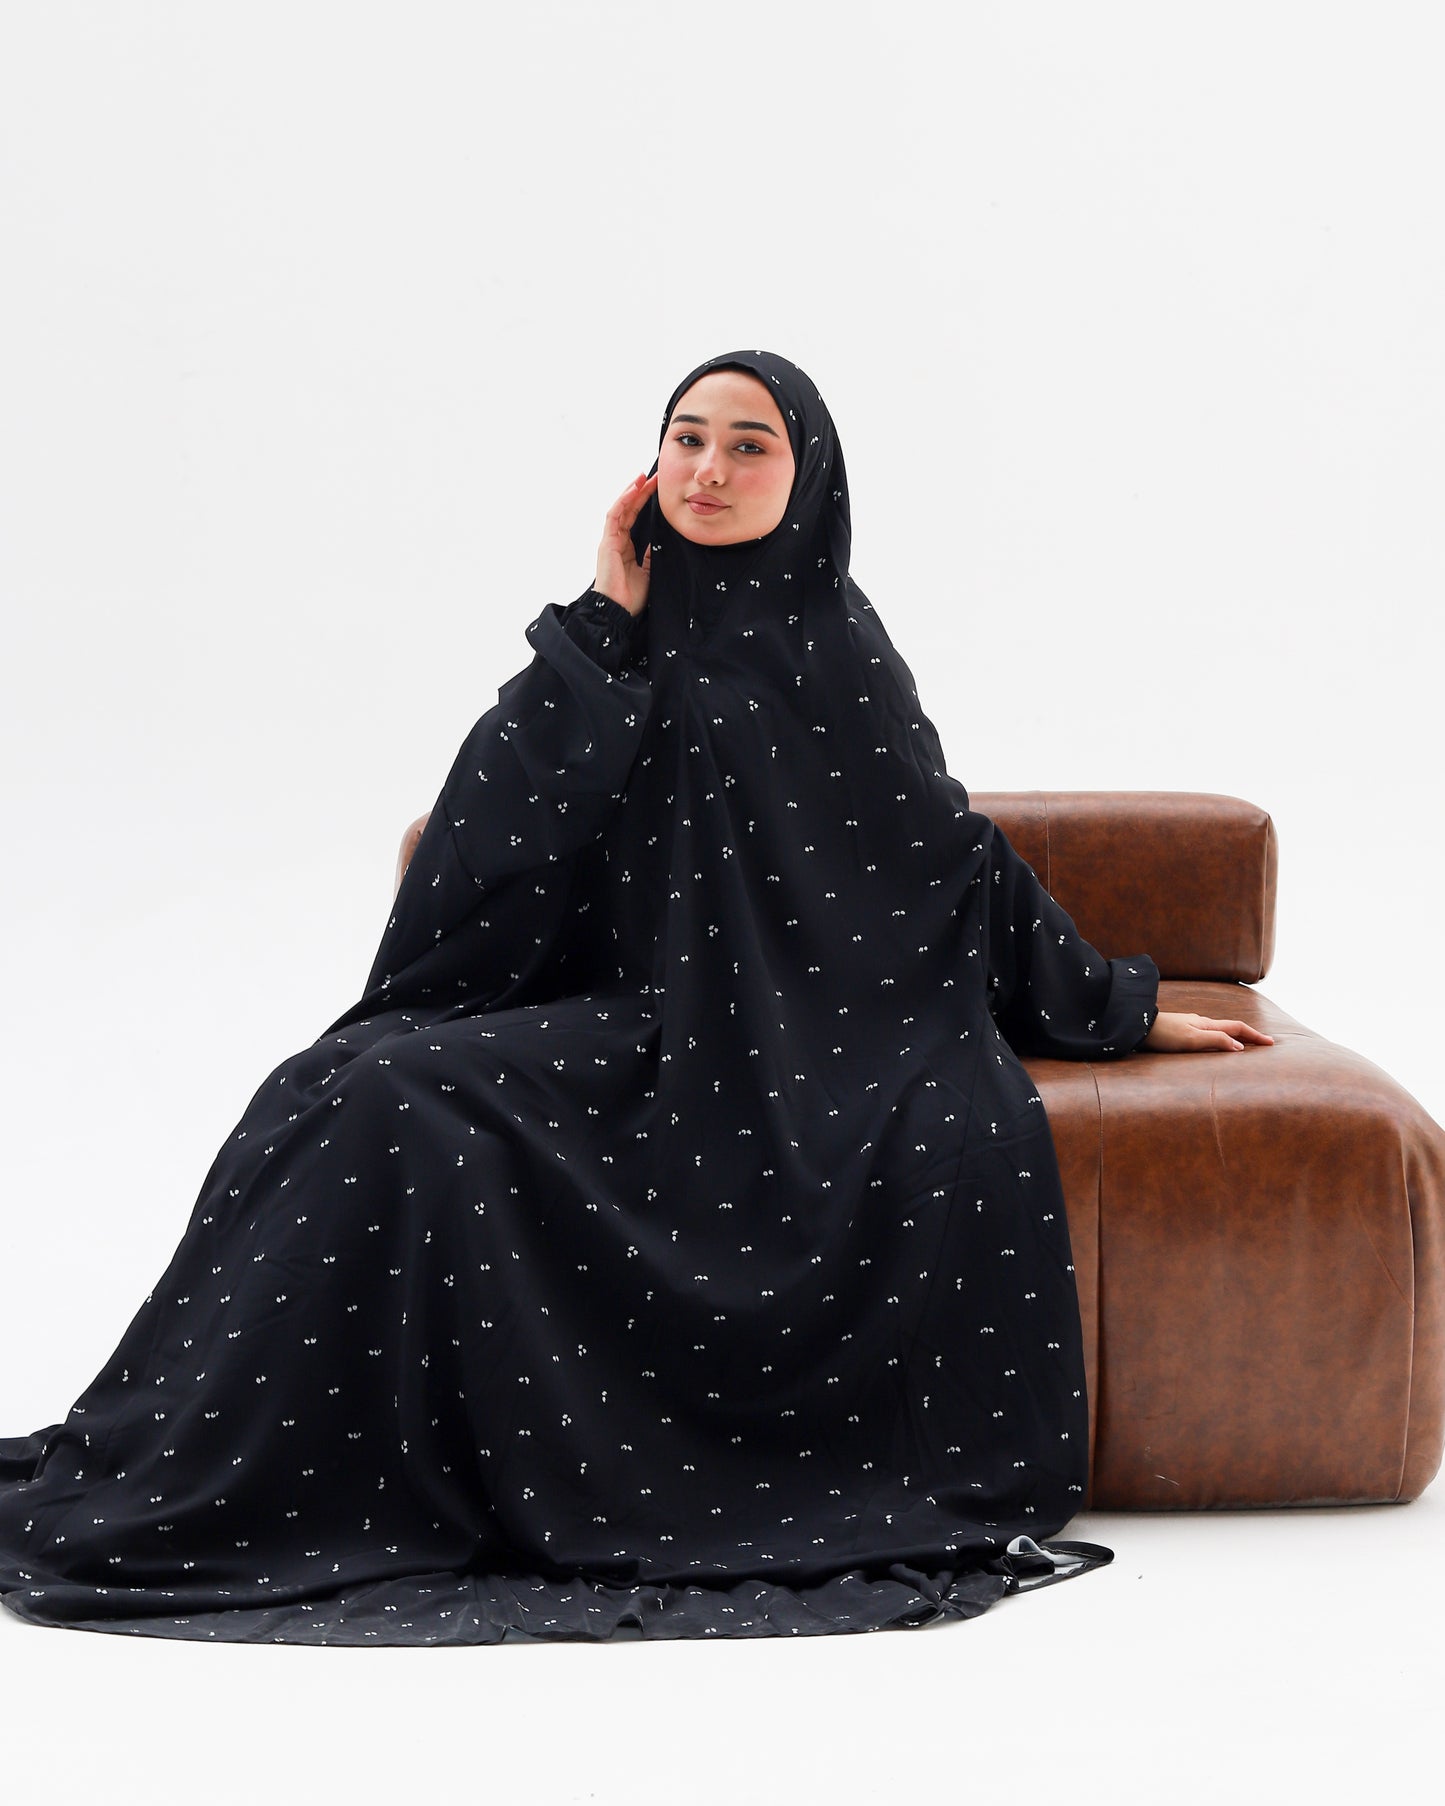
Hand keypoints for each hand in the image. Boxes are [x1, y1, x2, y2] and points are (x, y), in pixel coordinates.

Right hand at [595, 472, 657, 617]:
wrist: (618, 611)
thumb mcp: (648, 571)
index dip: (644, 501)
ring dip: (631, 491)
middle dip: (640, 491)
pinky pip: (613, 516)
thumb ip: (650, 555)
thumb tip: (659, 541)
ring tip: (643, 477)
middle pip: (627, 509)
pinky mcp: (607, 542)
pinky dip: (623, 501)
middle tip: (654, 477)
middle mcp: (615, 540)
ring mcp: (610, 540)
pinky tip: (633, 490)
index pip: (634, 517)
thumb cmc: (631, 596)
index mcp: (625, 546)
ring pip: (620, 508)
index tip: (657, 489)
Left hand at [1142, 1011, 1274, 1053]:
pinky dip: (1219, 1041)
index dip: (1254, 1036)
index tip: (1271, 1043)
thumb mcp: (1191, 1040)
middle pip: (1230, 1028)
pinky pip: (1207, 1036)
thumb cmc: (1162, 1035)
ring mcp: (1190, 1027)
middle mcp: (1200, 1023)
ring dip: (1234, 1038)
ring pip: (1218, 1032)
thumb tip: (1239, 1047)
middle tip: (1263, 1044)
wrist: (1136, 1027)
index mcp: (1206, 1025)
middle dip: (1248, 1036)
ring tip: (1245, 1047)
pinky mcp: (1181, 1033)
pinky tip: (1215, 1047)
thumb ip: (1215, 1042)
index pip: (1237, 1028)